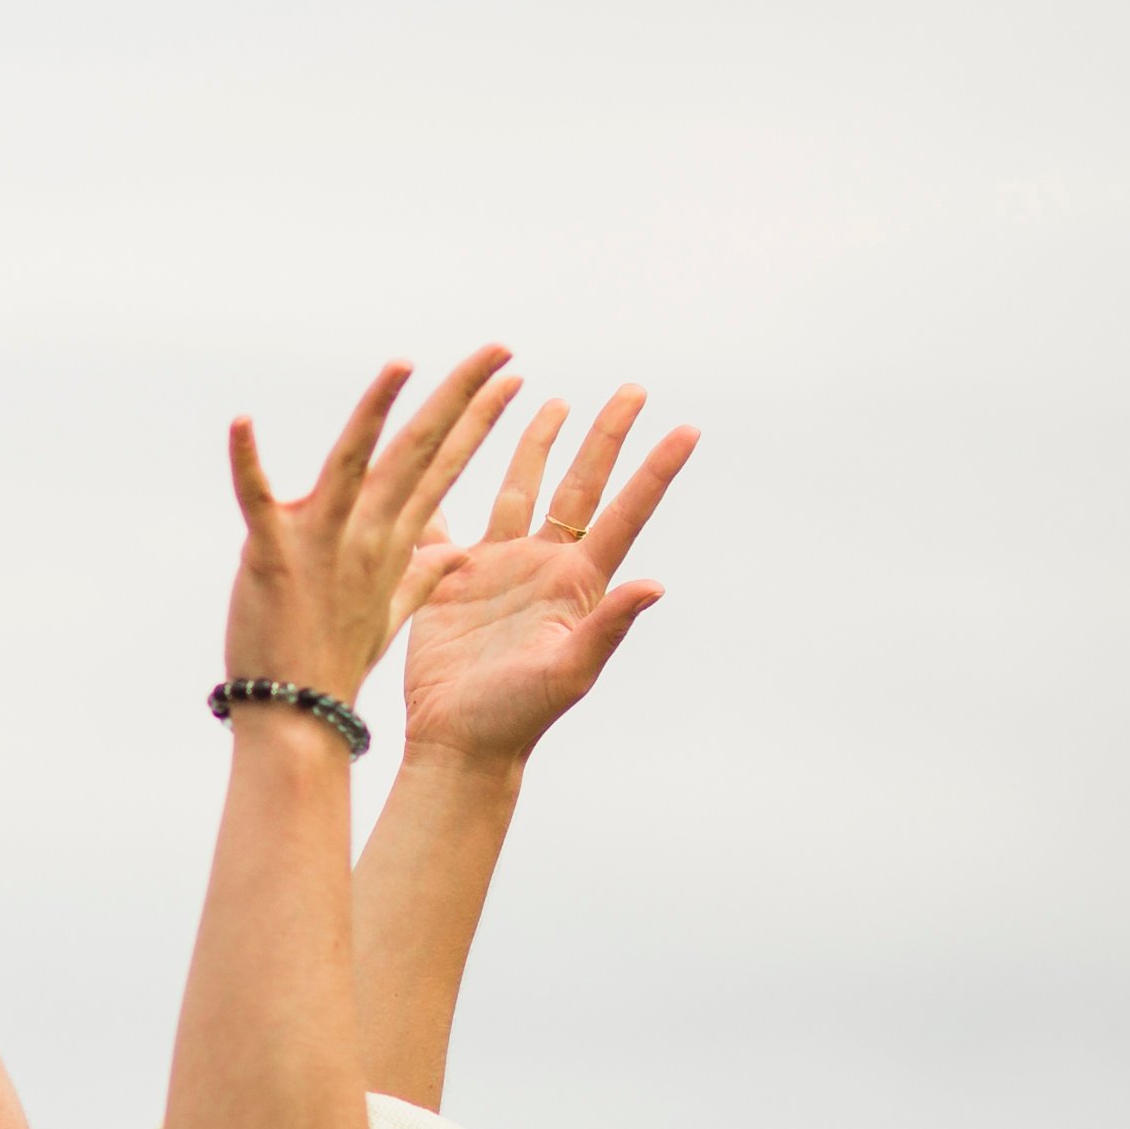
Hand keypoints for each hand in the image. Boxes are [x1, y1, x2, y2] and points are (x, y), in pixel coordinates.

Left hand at [227, 346, 523, 709]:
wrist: (298, 717)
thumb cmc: (334, 663)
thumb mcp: (389, 612)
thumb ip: (421, 575)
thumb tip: (455, 552)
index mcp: (394, 544)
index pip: (444, 469)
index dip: (478, 422)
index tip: (510, 378)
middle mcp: (369, 535)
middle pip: (422, 452)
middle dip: (461, 398)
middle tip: (500, 349)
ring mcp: (324, 543)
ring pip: (355, 463)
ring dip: (375, 412)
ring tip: (402, 363)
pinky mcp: (274, 556)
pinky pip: (257, 499)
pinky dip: (247, 462)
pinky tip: (239, 423)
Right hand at [392, 381, 688, 765]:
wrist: (460, 740)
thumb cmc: (519, 715)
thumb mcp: (570, 671)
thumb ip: (608, 626)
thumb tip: (655, 585)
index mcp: (576, 581)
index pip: (623, 513)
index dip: (656, 470)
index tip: (687, 428)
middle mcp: (542, 565)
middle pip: (579, 485)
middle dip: (606, 436)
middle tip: (633, 389)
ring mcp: (497, 568)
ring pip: (520, 488)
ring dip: (537, 445)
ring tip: (554, 400)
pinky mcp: (451, 578)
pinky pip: (448, 521)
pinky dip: (445, 487)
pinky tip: (442, 455)